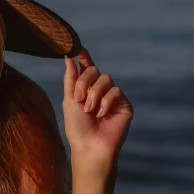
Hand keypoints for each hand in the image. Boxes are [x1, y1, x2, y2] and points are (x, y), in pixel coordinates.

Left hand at [63, 47, 133, 172]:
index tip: (77, 46)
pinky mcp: (124, 105)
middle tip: (79, 99)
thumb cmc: (77, 128)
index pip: (86, 67)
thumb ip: (70, 79)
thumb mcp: (69, 101)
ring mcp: (113, 97)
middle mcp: (99, 90)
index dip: (83, 55)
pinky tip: (101, 114)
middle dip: (84, 83)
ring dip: (94, 94)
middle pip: (94, 71)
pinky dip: (106, 101)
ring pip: (105, 79)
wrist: (90, 147)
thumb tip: (68, 57)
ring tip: (89, 110)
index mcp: (85, 89)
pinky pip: (116, 92)